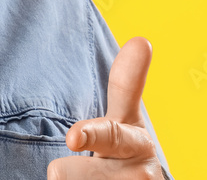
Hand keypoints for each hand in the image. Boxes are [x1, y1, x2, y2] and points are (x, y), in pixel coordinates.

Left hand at [47, 37, 164, 179]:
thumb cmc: (125, 156)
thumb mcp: (124, 122)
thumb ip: (126, 85)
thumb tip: (143, 40)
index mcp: (134, 142)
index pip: (109, 135)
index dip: (90, 136)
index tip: (72, 137)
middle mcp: (139, 174)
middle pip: (67, 173)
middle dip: (63, 174)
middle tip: (66, 162)